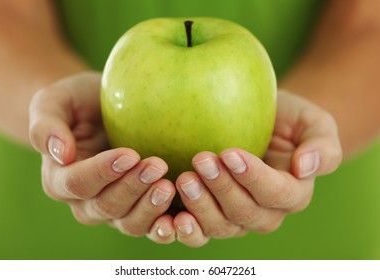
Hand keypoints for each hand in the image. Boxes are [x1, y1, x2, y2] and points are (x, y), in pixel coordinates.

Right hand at [29, 71, 175, 239]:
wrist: (101, 110)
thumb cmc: (78, 103)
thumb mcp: (55, 102)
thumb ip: (46, 126)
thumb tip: (60, 153)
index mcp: (60, 180)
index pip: (78, 183)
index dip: (103, 172)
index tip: (129, 154)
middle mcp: (86, 202)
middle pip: (107, 206)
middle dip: (133, 188)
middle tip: (158, 165)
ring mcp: (115, 209)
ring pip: (130, 223)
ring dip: (151, 208)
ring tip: (170, 186)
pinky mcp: (140, 208)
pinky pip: (152, 226)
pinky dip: (167, 225)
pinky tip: (184, 214)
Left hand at [148, 90, 341, 246]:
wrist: (259, 122)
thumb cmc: (286, 119)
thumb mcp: (313, 123)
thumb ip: (322, 146)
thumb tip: (306, 167)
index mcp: (293, 193)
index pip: (277, 194)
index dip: (254, 178)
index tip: (230, 152)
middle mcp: (265, 212)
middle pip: (245, 214)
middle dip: (222, 189)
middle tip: (200, 160)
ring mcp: (236, 217)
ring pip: (221, 227)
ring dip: (201, 206)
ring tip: (184, 179)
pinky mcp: (211, 214)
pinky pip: (199, 232)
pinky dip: (185, 229)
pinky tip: (170, 215)